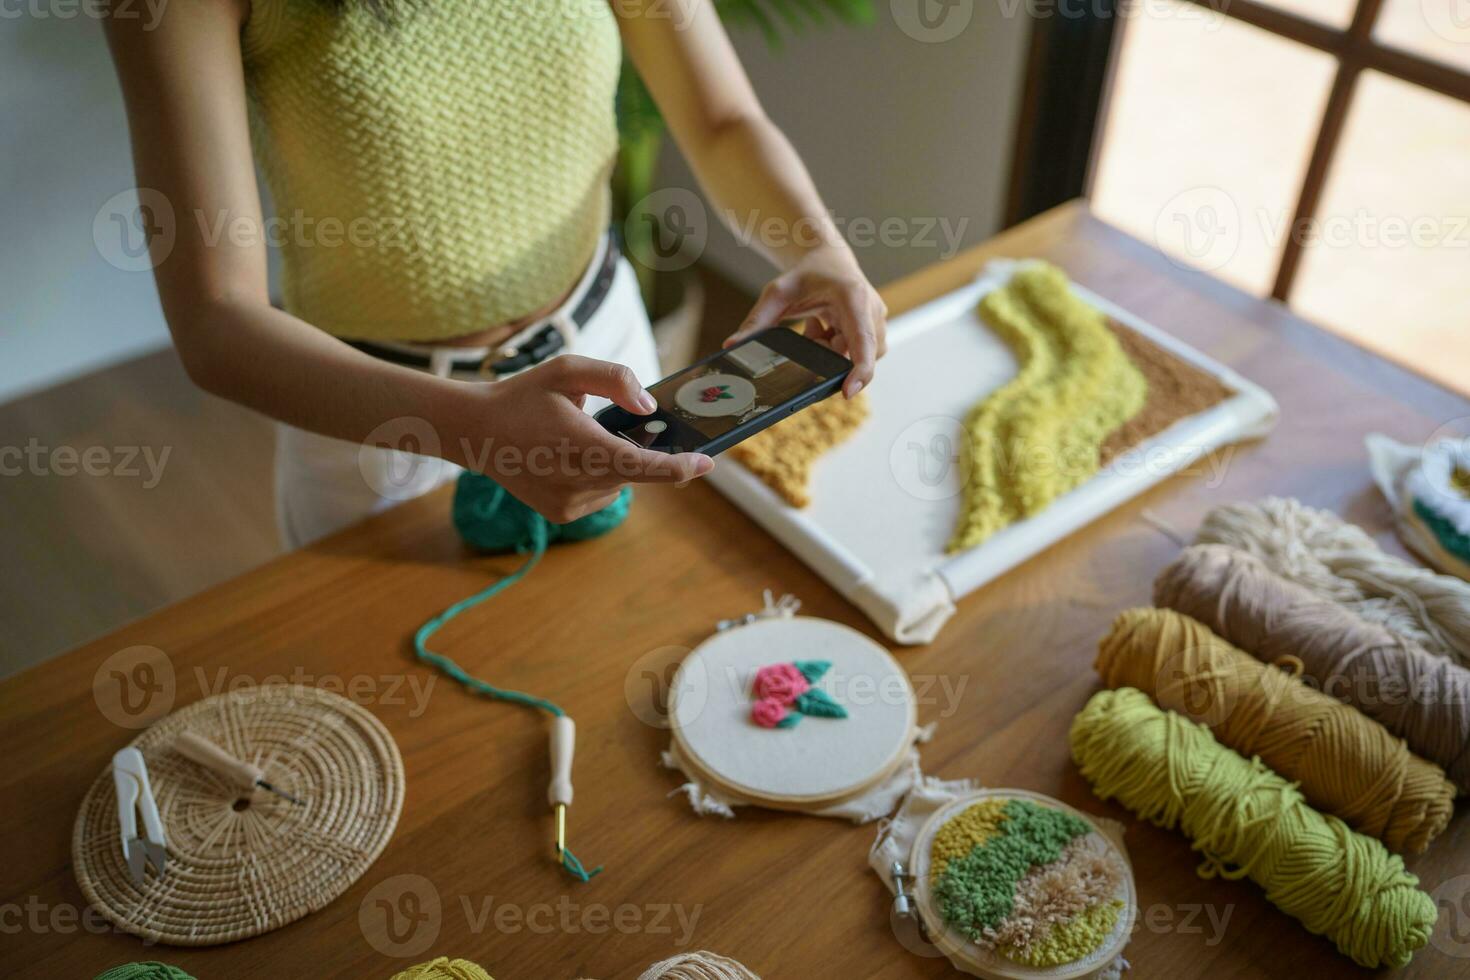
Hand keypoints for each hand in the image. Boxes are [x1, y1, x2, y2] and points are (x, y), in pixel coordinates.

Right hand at [444, 355, 712, 522]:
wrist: (476, 433)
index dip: (678, 467)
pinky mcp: (563, 514)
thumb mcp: (567, 370)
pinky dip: (600, 477)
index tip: (707, 462)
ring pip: (620, 483)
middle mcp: (576, 480)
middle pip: (636, 473)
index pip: (640, 464)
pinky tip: (569, 460)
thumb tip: (649, 409)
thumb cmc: (524, 396)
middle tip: (629, 429)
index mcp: (580, 444)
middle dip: (648, 454)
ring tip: (578, 441)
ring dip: (617, 464)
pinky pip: (602, 494)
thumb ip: (615, 379)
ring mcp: (569, 503)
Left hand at [725, 249, 887, 397]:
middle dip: (830, 355)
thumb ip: (756, 321)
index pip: (863, 341)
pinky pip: (856, 350)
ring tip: (814, 327)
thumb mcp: (776, 294)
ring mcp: (874, 317)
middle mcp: (870, 308)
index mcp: (852, 297)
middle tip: (810, 334)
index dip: (860, 371)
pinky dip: (834, 345)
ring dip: (832, 349)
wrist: (825, 256)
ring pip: (857, 353)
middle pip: (858, 353)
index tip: (847, 392)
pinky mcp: (872, 325)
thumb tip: (732, 345)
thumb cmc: (805, 273)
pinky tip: (820, 327)